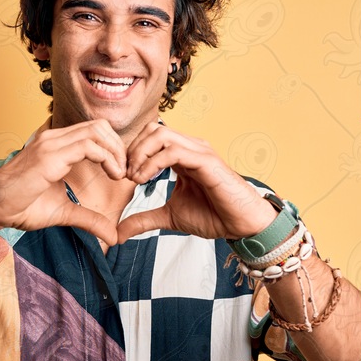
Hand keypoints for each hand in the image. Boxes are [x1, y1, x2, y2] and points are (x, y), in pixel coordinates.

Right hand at [0, 120, 126, 245]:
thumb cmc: (20, 206)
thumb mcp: (64, 213)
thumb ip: (89, 219)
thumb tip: (113, 235)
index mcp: (56, 145)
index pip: (95, 131)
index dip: (115, 148)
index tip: (122, 173)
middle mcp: (54, 138)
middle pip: (100, 126)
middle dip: (120, 147)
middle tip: (125, 173)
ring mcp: (51, 144)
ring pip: (97, 131)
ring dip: (116, 152)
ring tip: (120, 175)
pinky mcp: (49, 156)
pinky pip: (88, 146)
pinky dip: (108, 158)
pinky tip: (112, 176)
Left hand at [117, 123, 276, 241]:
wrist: (240, 225)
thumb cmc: (213, 216)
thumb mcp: (170, 217)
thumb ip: (145, 219)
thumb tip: (119, 232)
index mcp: (182, 155)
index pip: (150, 137)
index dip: (132, 153)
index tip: (123, 177)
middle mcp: (190, 148)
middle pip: (153, 129)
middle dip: (133, 150)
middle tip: (126, 175)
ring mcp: (199, 152)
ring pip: (161, 134)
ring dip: (140, 154)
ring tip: (134, 178)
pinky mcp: (206, 161)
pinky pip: (174, 151)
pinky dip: (153, 163)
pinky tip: (145, 180)